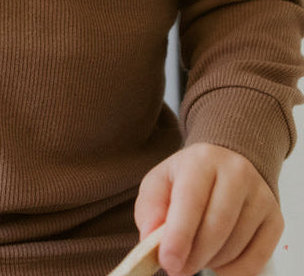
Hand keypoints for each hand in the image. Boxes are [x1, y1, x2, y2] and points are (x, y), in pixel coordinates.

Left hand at [134, 143, 283, 275]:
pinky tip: (218, 261)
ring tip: (196, 256)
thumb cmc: (189, 177)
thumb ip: (150, 208)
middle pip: (216, 227)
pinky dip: (234, 270)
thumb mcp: (161, 181)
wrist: (229, 162)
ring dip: (211, 262)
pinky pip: (256, 259)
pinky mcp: (275, 219)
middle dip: (193, 256)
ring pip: (235, 246)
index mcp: (202, 160)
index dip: (178, 236)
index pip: (191, 200)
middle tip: (177, 269)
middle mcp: (236, 174)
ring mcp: (260, 197)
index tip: (167, 262)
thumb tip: (151, 238)